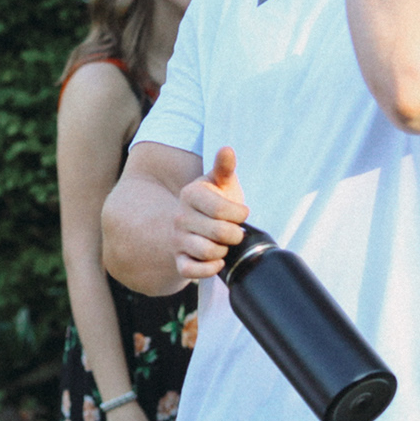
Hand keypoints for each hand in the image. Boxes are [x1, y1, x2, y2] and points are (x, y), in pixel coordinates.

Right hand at [173, 147, 247, 280]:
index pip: (221, 209)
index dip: (239, 214)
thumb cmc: (215, 201)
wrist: (197, 224)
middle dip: (235, 234)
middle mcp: (180, 217)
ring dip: (223, 250)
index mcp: (190, 194)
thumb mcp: (220, 182)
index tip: (242, 213)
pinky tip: (217, 261)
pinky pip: (189, 271)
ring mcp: (177, 240)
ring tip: (224, 244)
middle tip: (236, 231)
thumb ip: (224, 167)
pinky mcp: (179, 260)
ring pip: (206, 251)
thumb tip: (227, 149)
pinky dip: (207, 269)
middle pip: (219, 232)